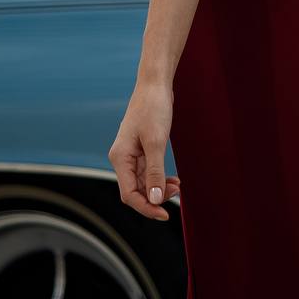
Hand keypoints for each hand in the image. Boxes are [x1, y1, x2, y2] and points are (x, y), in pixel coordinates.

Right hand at [108, 81, 181, 221]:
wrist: (155, 84)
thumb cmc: (154, 108)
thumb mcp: (156, 142)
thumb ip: (155, 172)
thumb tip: (155, 200)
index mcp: (120, 158)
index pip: (129, 194)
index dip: (146, 207)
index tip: (165, 214)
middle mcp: (122, 158)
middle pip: (135, 190)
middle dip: (155, 197)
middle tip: (177, 193)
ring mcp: (131, 154)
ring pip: (143, 182)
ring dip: (158, 188)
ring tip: (178, 187)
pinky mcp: (140, 149)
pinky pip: (147, 171)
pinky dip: (159, 177)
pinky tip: (173, 180)